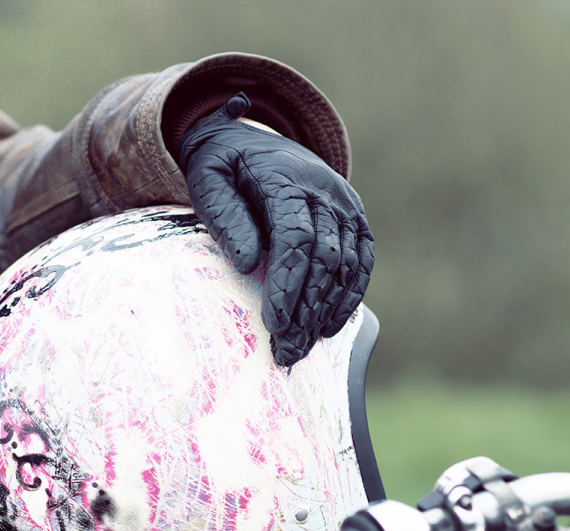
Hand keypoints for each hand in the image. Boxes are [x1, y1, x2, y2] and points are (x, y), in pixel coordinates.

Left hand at [179, 93, 374, 364]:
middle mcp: (325, 191)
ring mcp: (345, 204)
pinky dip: (349, 297)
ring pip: (346, 265)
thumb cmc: (222, 167)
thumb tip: (247, 263)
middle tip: (285, 352)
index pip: (295, 238)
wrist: (249, 139)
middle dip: (304, 310)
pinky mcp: (354, 218)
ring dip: (324, 311)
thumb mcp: (208, 182)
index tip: (273, 323)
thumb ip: (226, 218)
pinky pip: (362, 261)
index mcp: (287, 180)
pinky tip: (329, 328)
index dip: (286, 284)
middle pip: (324, 258)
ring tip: (300, 348)